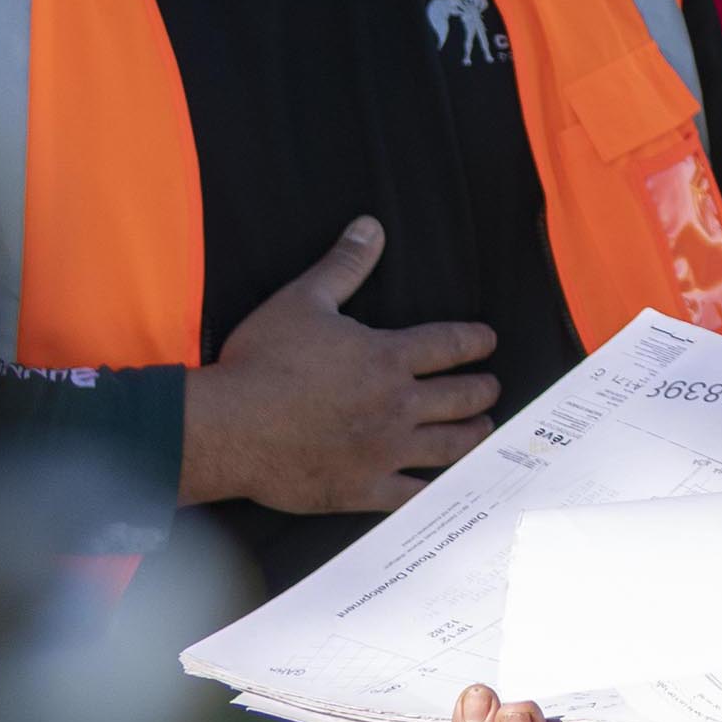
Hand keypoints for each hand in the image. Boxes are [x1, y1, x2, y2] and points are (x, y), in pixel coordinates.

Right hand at [179, 217, 499, 514]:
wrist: (228, 427)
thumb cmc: (262, 360)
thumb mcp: (304, 299)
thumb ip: (344, 264)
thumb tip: (371, 226)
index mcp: (387, 357)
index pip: (450, 345)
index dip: (476, 341)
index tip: (488, 341)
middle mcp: (397, 405)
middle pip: (461, 397)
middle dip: (483, 390)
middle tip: (492, 388)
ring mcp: (384, 452)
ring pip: (450, 446)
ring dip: (474, 435)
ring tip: (484, 430)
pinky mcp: (364, 490)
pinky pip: (415, 495)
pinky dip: (439, 489)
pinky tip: (449, 486)